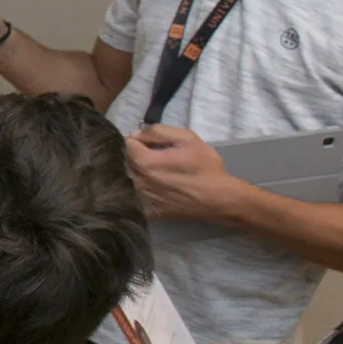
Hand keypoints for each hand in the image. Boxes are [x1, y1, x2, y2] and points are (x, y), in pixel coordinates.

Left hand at [127, 125, 247, 222]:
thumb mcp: (187, 138)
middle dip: (133, 155)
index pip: (127, 144)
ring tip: (152, 172)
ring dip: (134, 172)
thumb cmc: (205, 167)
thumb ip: (157, 132)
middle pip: (122, 162)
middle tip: (152, 156)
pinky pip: (133, 196)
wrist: (219, 199)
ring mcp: (141, 199)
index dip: (138, 140)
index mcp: (145, 162)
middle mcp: (138, 182)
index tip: (150, 143)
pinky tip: (152, 188)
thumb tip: (135, 133)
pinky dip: (137, 190)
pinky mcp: (147, 211)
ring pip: (126, 179)